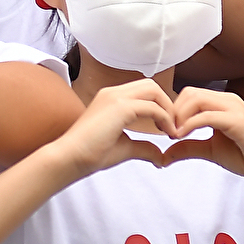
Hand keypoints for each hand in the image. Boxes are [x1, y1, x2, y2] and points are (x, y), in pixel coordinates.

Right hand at [40, 80, 174, 178]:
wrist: (70, 157)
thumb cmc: (91, 154)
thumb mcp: (124, 148)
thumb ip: (143, 147)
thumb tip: (161, 158)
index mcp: (111, 98)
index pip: (144, 91)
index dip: (160, 106)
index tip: (167, 128)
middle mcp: (113, 92)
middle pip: (151, 85)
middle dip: (167, 104)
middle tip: (172, 127)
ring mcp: (115, 97)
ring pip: (153, 90)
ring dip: (168, 109)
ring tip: (171, 130)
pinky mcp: (120, 108)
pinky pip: (152, 106)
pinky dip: (164, 118)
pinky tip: (166, 133)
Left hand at [161, 87, 243, 190]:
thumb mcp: (211, 150)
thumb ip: (188, 147)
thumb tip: (164, 154)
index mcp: (221, 102)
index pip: (188, 94)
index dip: (172, 110)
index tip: (165, 130)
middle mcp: (227, 99)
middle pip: (188, 93)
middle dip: (172, 111)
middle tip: (166, 132)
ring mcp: (234, 107)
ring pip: (195, 99)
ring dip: (179, 116)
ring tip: (173, 135)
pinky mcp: (238, 121)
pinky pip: (207, 115)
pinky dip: (189, 124)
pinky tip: (181, 137)